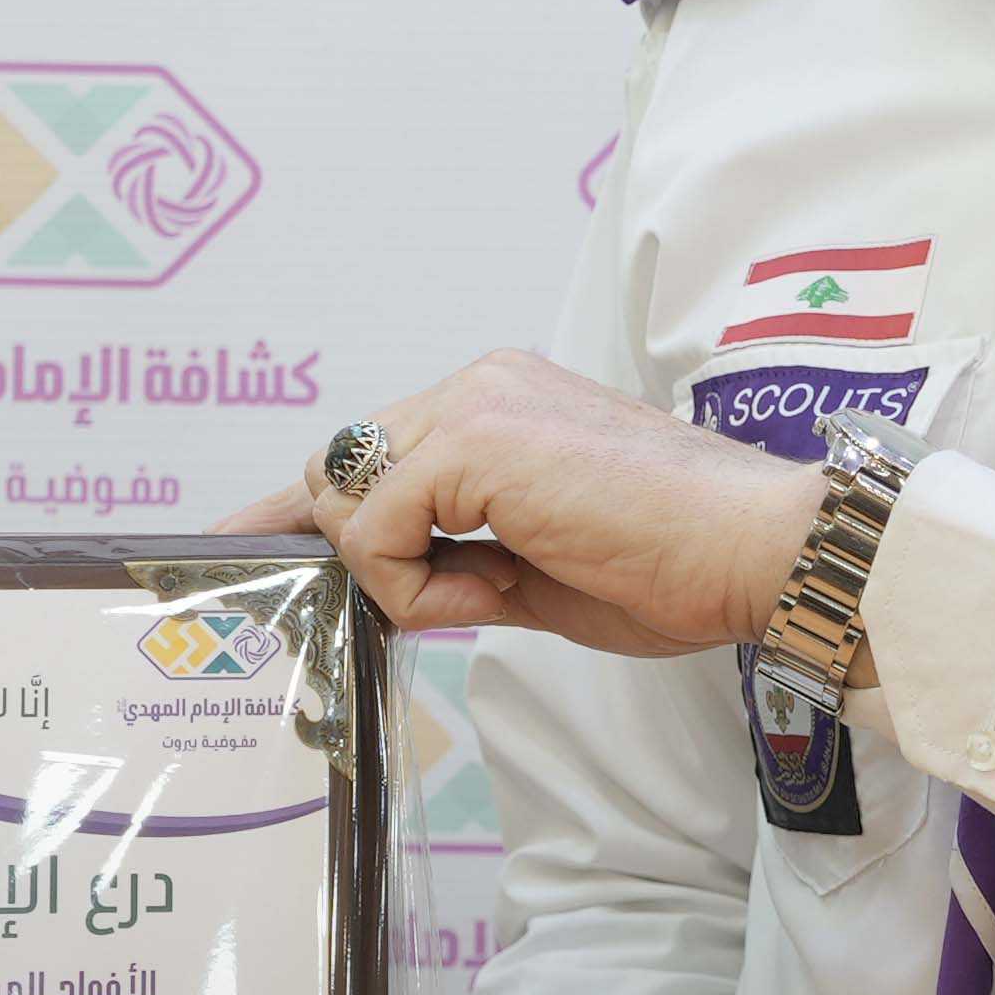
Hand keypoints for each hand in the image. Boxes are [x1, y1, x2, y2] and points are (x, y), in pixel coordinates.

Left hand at [224, 355, 811, 662]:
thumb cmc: (674, 568)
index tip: (239, 544)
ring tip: (486, 600)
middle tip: (406, 610)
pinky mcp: (475, 443)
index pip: (369, 450)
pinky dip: (414, 585)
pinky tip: (487, 598)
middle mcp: (481, 384)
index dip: (306, 510)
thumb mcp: (535, 572)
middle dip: (348, 550)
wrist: (756, 554)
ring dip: (396, 572)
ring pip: (349, 496)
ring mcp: (475, 404)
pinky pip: (378, 531)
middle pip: (340, 468)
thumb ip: (456, 563)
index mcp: (502, 401)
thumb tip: (382, 589)